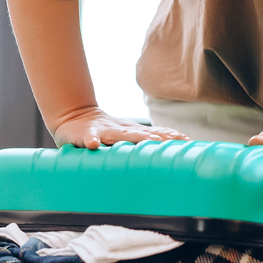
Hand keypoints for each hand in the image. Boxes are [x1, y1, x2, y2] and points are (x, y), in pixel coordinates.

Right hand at [52, 107, 189, 150]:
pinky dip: (92, 140)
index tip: (187, 140)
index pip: (155, 133)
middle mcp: (122, 130)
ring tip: (150, 141)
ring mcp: (105, 132)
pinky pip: (90, 137)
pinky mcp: (87, 134)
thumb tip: (174, 143)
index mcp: (132, 132)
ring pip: (121, 134)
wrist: (75, 117)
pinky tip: (94, 144)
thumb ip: (147, 138)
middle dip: (158, 138)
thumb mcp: (127, 134)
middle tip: (172, 142)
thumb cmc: (106, 130)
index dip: (170, 136)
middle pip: (142, 134)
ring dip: (136, 137)